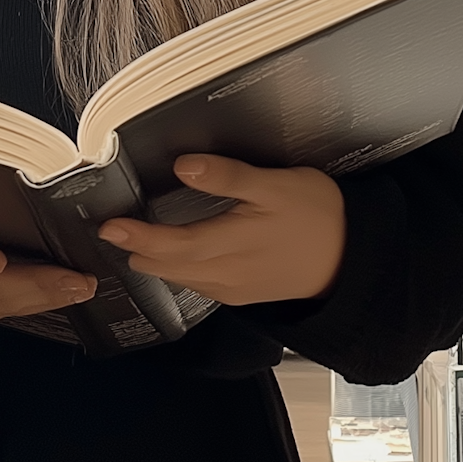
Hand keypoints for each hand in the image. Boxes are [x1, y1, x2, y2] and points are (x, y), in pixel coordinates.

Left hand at [98, 153, 346, 306]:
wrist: (353, 259)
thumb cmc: (318, 215)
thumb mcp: (276, 185)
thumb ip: (228, 176)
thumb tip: (182, 167)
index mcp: (231, 244)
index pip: (171, 245)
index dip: (137, 236)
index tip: (109, 225)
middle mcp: (227, 274)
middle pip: (170, 266)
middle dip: (139, 250)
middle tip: (111, 232)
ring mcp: (235, 288)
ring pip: (183, 278)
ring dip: (157, 262)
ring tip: (134, 245)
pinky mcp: (245, 294)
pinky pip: (201, 285)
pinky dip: (179, 271)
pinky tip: (176, 259)